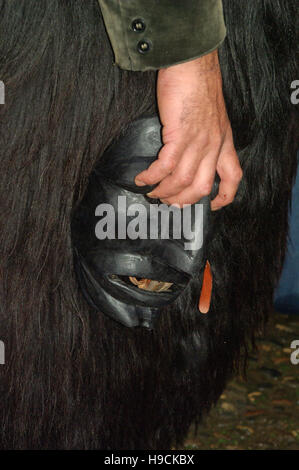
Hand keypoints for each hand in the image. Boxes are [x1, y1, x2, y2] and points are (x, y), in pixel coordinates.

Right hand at [134, 50, 241, 208]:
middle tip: (167, 202)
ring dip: (163, 191)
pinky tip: (142, 178)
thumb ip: (208, 136)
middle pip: (201, 188)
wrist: (192, 63)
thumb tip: (191, 151)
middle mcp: (213, 146)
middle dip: (182, 201)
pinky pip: (165, 166)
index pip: (233, 177)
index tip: (211, 206)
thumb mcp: (214, 115)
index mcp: (224, 142)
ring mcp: (198, 142)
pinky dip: (151, 176)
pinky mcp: (179, 135)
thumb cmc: (198, 84)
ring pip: (181, 181)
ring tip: (150, 191)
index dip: (224, 197)